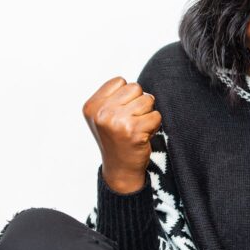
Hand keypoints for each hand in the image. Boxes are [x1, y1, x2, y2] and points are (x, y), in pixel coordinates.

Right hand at [82, 77, 161, 192]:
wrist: (120, 169)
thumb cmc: (116, 139)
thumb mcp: (103, 116)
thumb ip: (114, 97)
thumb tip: (135, 87)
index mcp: (92, 106)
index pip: (119, 81)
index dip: (127, 95)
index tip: (122, 112)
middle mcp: (102, 113)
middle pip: (135, 87)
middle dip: (139, 102)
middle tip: (132, 121)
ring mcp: (117, 122)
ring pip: (148, 100)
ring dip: (148, 114)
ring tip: (138, 128)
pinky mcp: (134, 132)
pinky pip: (156, 115)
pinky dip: (154, 125)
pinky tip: (143, 136)